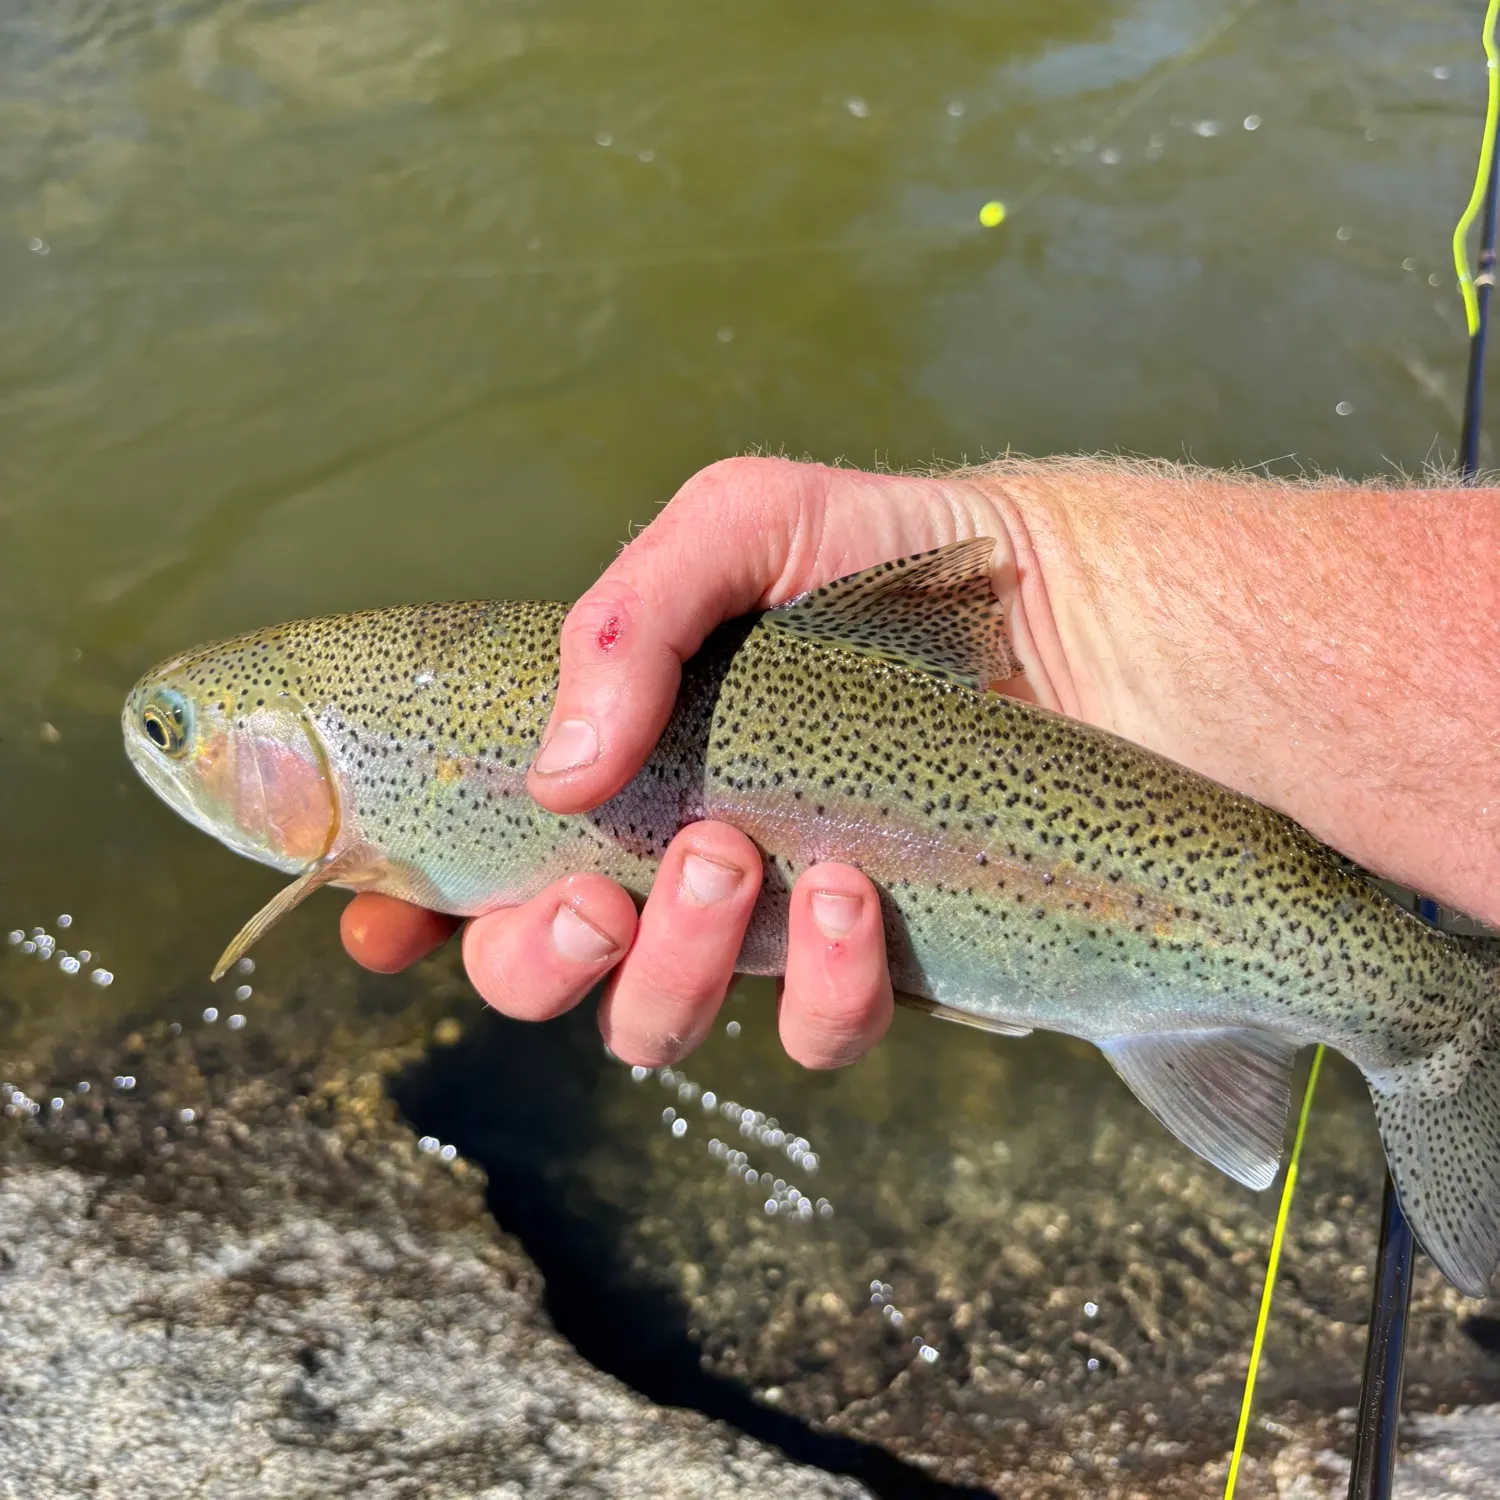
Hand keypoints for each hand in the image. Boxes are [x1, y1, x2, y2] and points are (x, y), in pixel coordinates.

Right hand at [342, 457, 1070, 1066]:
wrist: (1060, 607)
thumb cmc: (882, 557)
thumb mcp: (742, 524)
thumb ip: (628, 615)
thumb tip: (559, 775)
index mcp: (613, 765)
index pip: (468, 859)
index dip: (405, 907)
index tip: (384, 917)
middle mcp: (665, 854)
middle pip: (536, 970)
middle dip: (532, 957)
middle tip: (595, 893)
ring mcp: (762, 922)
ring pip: (653, 1026)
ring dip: (665, 971)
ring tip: (728, 861)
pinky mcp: (869, 966)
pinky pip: (814, 1037)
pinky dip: (817, 987)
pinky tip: (850, 896)